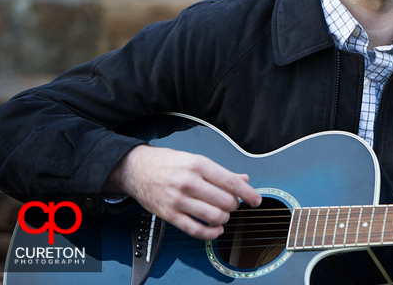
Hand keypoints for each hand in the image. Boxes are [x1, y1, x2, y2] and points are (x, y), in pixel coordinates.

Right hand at [104, 145, 261, 239]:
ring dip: (225, 219)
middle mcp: (189, 182)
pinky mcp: (170, 215)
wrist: (135, 169)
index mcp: (198, 165)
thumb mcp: (195, 159)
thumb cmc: (167, 163)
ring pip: (214, 217)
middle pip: (225, 201)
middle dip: (235, 206)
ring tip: (224, 215)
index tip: (256, 200)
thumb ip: (221, 172)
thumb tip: (243, 180)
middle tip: (234, 204)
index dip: (247, 193)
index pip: (230, 182)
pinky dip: (211, 233)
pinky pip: (196, 230)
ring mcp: (178, 200)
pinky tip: (216, 229)